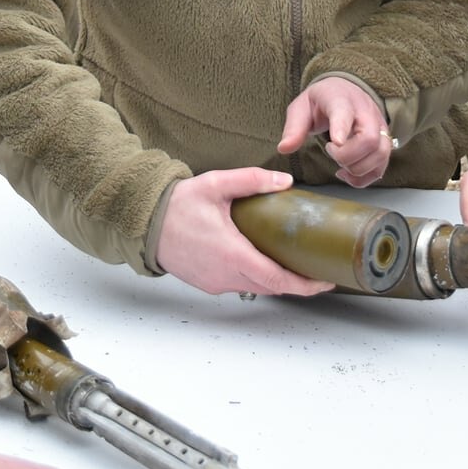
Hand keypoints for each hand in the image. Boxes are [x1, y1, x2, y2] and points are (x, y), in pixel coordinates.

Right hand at [156, 169, 334, 297]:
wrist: (143, 223)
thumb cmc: (176, 206)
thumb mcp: (215, 185)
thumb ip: (251, 181)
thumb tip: (284, 181)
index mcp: (232, 254)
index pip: (277, 279)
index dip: (304, 284)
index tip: (324, 282)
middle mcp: (225, 275)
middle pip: (270, 287)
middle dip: (296, 282)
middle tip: (315, 269)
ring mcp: (215, 282)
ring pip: (255, 287)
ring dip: (275, 279)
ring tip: (293, 263)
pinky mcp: (207, 283)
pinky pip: (238, 284)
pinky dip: (255, 277)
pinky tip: (261, 260)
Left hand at [278, 78, 389, 186]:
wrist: (345, 91)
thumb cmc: (322, 100)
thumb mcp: (301, 108)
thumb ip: (294, 128)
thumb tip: (284, 148)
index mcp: (341, 100)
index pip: (345, 112)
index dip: (342, 128)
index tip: (336, 142)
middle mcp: (365, 113)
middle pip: (369, 139)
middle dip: (347, 155)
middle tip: (331, 151)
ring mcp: (379, 127)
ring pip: (381, 153)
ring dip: (358, 167)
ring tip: (340, 164)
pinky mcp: (384, 142)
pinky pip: (382, 166)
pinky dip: (364, 177)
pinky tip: (347, 174)